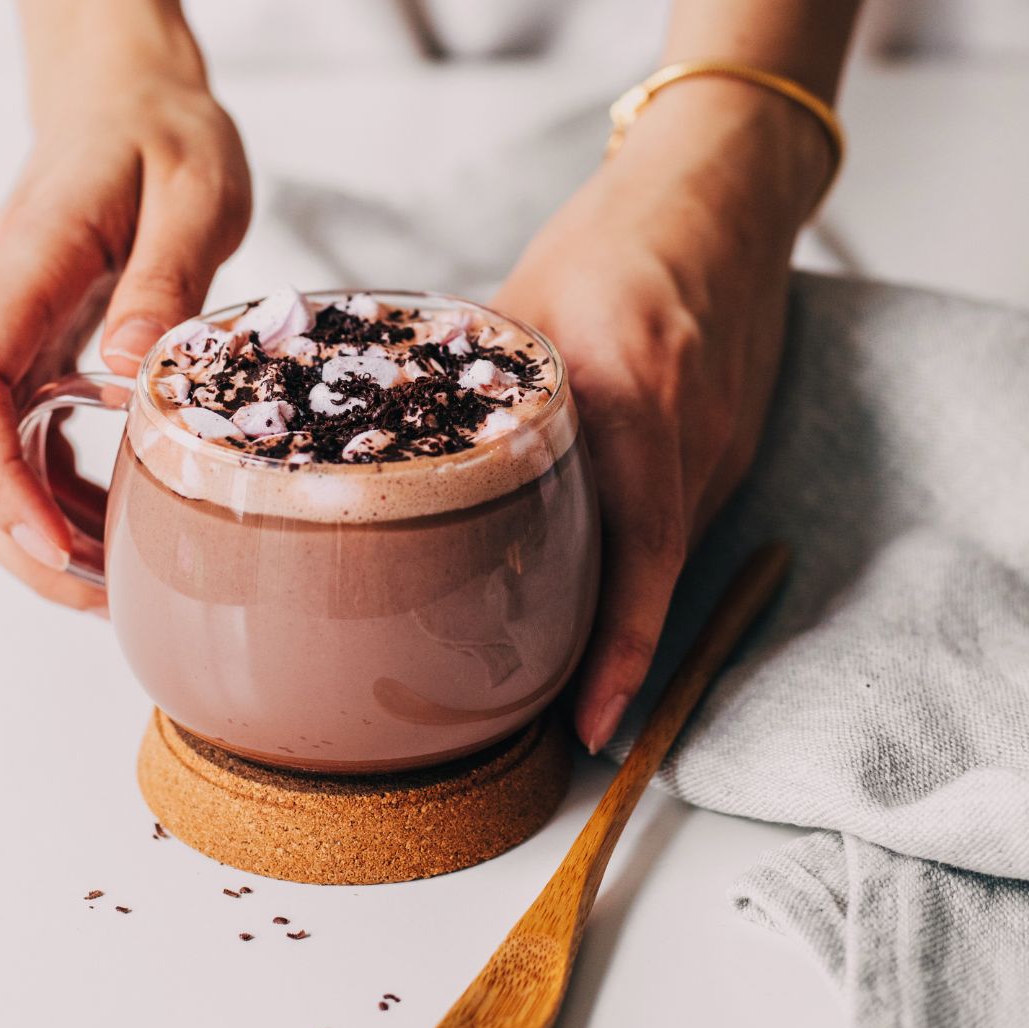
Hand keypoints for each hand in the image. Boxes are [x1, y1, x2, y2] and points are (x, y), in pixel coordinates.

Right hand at [0, 61, 249, 609]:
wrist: (127, 101)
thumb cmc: (162, 136)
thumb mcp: (192, 192)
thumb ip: (166, 280)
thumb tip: (136, 373)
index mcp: (23, 271)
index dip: (0, 480)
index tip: (54, 545)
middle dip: (18, 536)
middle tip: (98, 600)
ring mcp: (6, 337)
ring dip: (36, 533)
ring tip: (112, 586)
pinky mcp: (32, 353)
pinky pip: (24, 443)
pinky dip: (57, 500)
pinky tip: (110, 532)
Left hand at [494, 80, 830, 751]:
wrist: (722, 192)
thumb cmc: (613, 238)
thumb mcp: (525, 303)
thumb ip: (475, 389)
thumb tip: (403, 451)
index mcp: (630, 392)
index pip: (639, 553)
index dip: (622, 651)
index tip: (592, 725)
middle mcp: (690, 433)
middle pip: (653, 572)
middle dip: (611, 652)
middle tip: (556, 715)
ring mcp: (724, 442)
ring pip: (670, 553)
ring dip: (626, 607)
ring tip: (571, 659)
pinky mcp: (734, 443)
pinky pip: (687, 518)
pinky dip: (644, 556)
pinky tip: (601, 562)